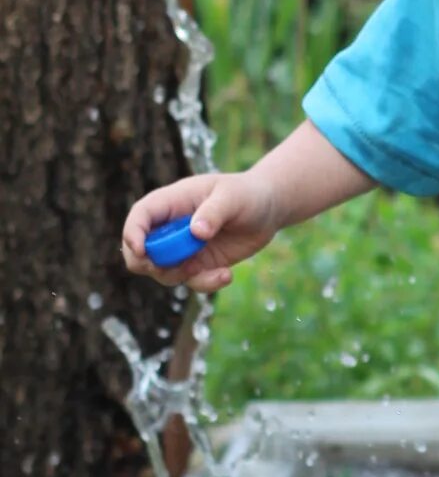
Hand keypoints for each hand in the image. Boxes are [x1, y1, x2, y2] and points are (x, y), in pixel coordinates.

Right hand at [121, 168, 280, 295]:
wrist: (267, 209)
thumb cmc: (245, 194)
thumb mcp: (232, 197)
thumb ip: (214, 212)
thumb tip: (196, 232)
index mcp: (171, 202)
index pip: (141, 215)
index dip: (133, 233)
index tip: (141, 250)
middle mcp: (171, 228)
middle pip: (140, 251)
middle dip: (148, 264)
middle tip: (170, 268)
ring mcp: (183, 249)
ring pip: (163, 272)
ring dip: (182, 276)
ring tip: (217, 270)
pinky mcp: (200, 264)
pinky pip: (192, 281)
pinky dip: (206, 283)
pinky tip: (227, 274)